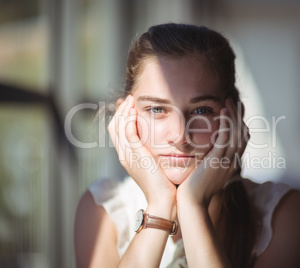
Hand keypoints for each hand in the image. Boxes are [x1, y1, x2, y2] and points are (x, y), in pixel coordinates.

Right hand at [108, 95, 176, 215]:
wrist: (163, 200)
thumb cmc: (164, 185)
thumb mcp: (155, 165)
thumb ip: (151, 153)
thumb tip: (158, 143)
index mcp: (126, 157)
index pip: (117, 132)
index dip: (120, 117)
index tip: (128, 105)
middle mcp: (124, 155)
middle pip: (114, 127)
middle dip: (120, 110)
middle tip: (129, 98)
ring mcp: (128, 155)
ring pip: (118, 127)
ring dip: (125, 111)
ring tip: (132, 99)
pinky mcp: (136, 155)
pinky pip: (128, 132)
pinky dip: (129, 119)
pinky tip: (135, 110)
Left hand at [177, 99, 248, 206]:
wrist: (192, 203)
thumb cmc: (195, 190)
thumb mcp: (207, 174)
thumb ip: (211, 163)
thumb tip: (208, 155)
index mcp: (231, 165)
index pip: (242, 142)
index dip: (241, 126)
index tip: (236, 113)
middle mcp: (232, 162)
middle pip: (242, 134)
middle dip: (239, 116)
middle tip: (236, 101)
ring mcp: (226, 161)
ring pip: (235, 133)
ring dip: (233, 115)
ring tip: (229, 100)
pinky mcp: (217, 159)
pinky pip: (225, 137)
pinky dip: (226, 123)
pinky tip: (223, 111)